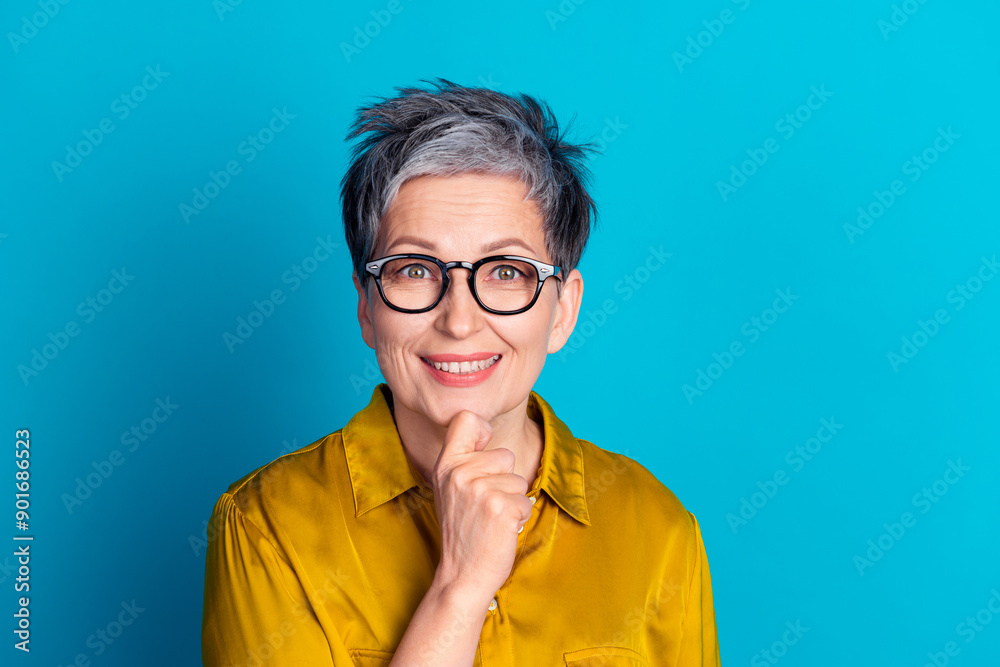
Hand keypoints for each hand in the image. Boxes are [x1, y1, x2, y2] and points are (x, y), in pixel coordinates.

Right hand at [430, 410, 532, 604]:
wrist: (462, 575)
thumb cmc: (463, 531)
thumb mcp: (451, 490)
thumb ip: (465, 462)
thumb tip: (485, 429)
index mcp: (446, 465)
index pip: (466, 420)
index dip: (482, 429)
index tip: (483, 447)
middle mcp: (460, 473)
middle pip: (505, 454)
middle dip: (504, 480)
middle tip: (485, 506)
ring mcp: (481, 490)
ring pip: (519, 480)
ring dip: (512, 501)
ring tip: (491, 520)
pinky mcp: (502, 507)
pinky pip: (527, 501)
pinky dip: (519, 518)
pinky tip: (500, 530)